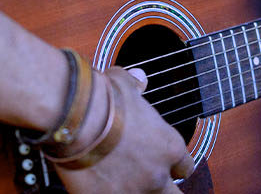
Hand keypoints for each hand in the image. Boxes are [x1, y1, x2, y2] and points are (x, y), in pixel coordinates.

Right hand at [57, 67, 194, 192]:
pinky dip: (103, 193)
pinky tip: (95, 185)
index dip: (172, 165)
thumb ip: (134, 85)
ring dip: (134, 191)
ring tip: (118, 181)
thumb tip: (138, 79)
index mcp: (168, 147)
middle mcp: (156, 174)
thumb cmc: (102, 100)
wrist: (75, 118)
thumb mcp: (123, 84)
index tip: (160, 160)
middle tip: (144, 177)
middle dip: (161, 187)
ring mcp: (132, 192)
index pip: (184, 167)